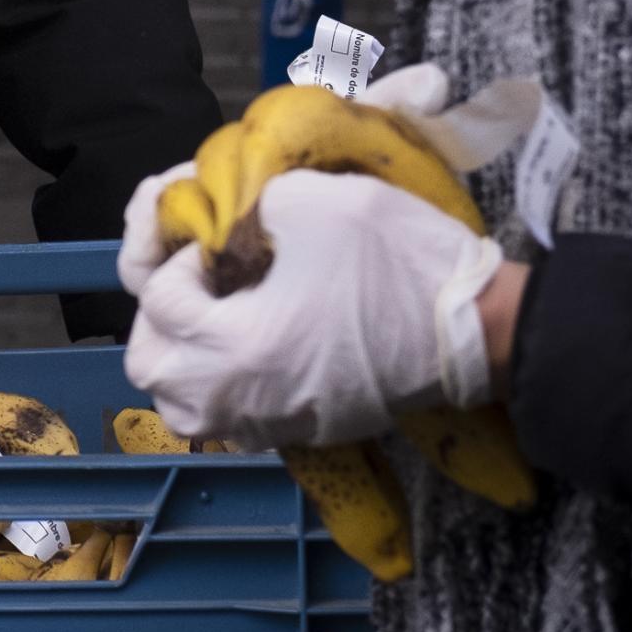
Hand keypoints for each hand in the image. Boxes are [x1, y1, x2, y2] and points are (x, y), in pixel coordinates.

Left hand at [123, 170, 502, 445]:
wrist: (480, 328)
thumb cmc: (392, 261)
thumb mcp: (306, 199)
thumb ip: (243, 206)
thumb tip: (223, 223)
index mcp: (236, 346)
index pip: (159, 303)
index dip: (179, 260)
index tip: (217, 243)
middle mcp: (244, 398)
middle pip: (151, 368)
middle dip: (159, 318)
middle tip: (198, 280)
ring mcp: (275, 422)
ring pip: (184, 407)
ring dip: (180, 360)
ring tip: (212, 316)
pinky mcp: (305, 432)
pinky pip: (230, 421)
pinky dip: (219, 388)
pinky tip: (249, 345)